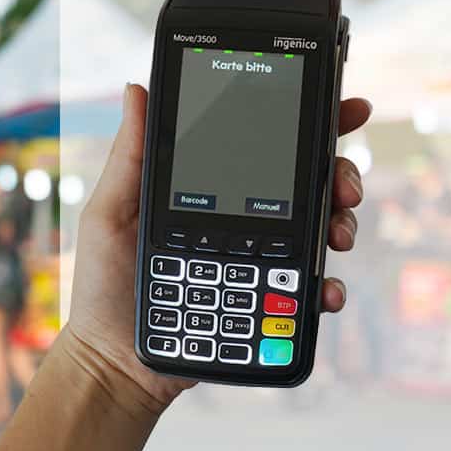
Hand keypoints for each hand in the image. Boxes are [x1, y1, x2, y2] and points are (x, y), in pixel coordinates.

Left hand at [61, 84, 370, 413]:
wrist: (115, 360)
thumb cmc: (104, 284)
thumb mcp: (110, 212)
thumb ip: (131, 156)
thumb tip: (137, 90)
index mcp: (206, 189)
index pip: (260, 146)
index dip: (306, 124)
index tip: (346, 108)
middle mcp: (239, 220)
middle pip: (304, 184)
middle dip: (338, 175)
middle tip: (343, 185)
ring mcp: (256, 260)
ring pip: (317, 231)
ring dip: (340, 224)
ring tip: (338, 233)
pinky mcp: (264, 301)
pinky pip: (307, 289)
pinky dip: (325, 285)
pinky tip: (324, 288)